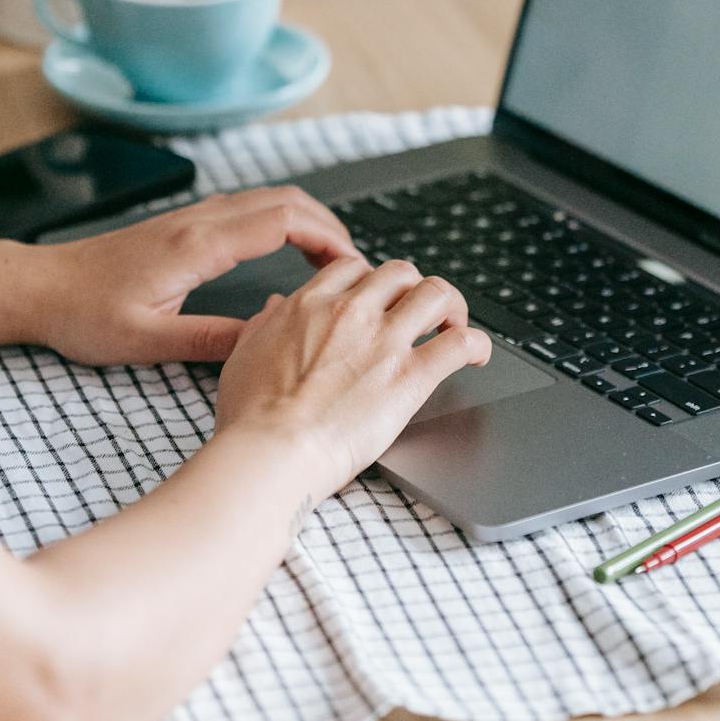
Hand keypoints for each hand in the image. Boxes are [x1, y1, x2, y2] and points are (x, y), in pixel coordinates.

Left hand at [24, 187, 358, 365]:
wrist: (41, 287)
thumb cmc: (84, 315)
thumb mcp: (148, 341)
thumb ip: (211, 341)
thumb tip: (268, 341)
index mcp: (197, 244)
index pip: (282, 220)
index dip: (327, 237)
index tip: (353, 266)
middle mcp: (200, 220)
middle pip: (286, 200)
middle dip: (329, 226)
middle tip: (354, 266)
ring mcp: (193, 217)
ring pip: (269, 199)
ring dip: (308, 221)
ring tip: (332, 263)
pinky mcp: (186, 224)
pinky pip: (250, 208)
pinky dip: (283, 221)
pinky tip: (288, 251)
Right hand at [214, 257, 491, 496]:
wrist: (271, 452)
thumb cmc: (251, 415)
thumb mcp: (244, 353)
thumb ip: (264, 323)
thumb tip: (276, 307)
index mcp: (311, 303)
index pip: (354, 268)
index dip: (370, 281)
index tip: (376, 298)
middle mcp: (352, 311)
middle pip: (400, 272)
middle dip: (412, 288)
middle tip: (416, 311)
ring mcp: (385, 341)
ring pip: (436, 293)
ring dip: (450, 305)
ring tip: (452, 322)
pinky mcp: (411, 377)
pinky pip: (458, 344)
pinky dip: (475, 344)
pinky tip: (475, 353)